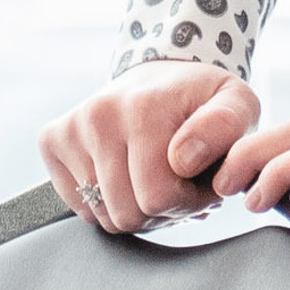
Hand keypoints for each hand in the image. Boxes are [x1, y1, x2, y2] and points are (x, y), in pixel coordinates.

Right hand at [40, 60, 260, 232]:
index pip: (157, 198)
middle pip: (126, 214)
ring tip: (155, 178)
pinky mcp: (52, 140)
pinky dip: (107, 203)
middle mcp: (99, 114)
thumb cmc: (203, 98)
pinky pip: (80, 208)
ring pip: (102, 217)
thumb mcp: (237, 104)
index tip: (200, 180)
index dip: (187, 202)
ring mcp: (71, 127)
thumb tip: (183, 159)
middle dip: (161, 210)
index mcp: (145, 107)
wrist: (163, 72)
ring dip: (135, 209)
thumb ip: (226, 127)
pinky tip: (127, 174)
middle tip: (178, 183)